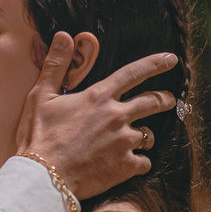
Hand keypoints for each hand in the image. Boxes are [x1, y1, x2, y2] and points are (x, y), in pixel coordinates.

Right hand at [16, 32, 176, 200]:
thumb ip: (56, 65)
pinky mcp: (126, 166)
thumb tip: (64, 36)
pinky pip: (144, 162)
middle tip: (168, 100)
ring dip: (143, 136)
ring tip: (136, 141)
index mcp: (98, 97)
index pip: (134, 73)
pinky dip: (137, 163)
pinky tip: (126, 165)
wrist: (42, 176)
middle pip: (154, 102)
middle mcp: (117, 116)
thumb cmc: (39, 136)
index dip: (155, 64)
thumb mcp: (41, 96)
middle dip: (165, 99)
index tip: (171, 60)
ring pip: (149, 135)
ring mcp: (124, 142)